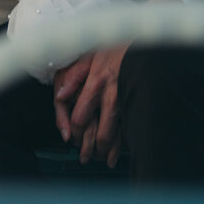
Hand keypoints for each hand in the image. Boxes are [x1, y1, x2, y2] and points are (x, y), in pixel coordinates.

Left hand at [52, 45, 127, 167]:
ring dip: (109, 151)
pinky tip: (120, 152)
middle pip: (102, 133)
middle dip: (93, 148)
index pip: (80, 118)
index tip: (72, 137)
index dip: (75, 132)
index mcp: (96, 84)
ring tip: (104, 159)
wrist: (144, 43)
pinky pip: (130, 129)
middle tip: (88, 156)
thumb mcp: (88, 57)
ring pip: (118, 135)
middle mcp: (113, 96)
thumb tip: (60, 95)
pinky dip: (124, 143)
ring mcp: (128, 102)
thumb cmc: (113, 50)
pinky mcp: (138, 104)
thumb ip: (72, 77)